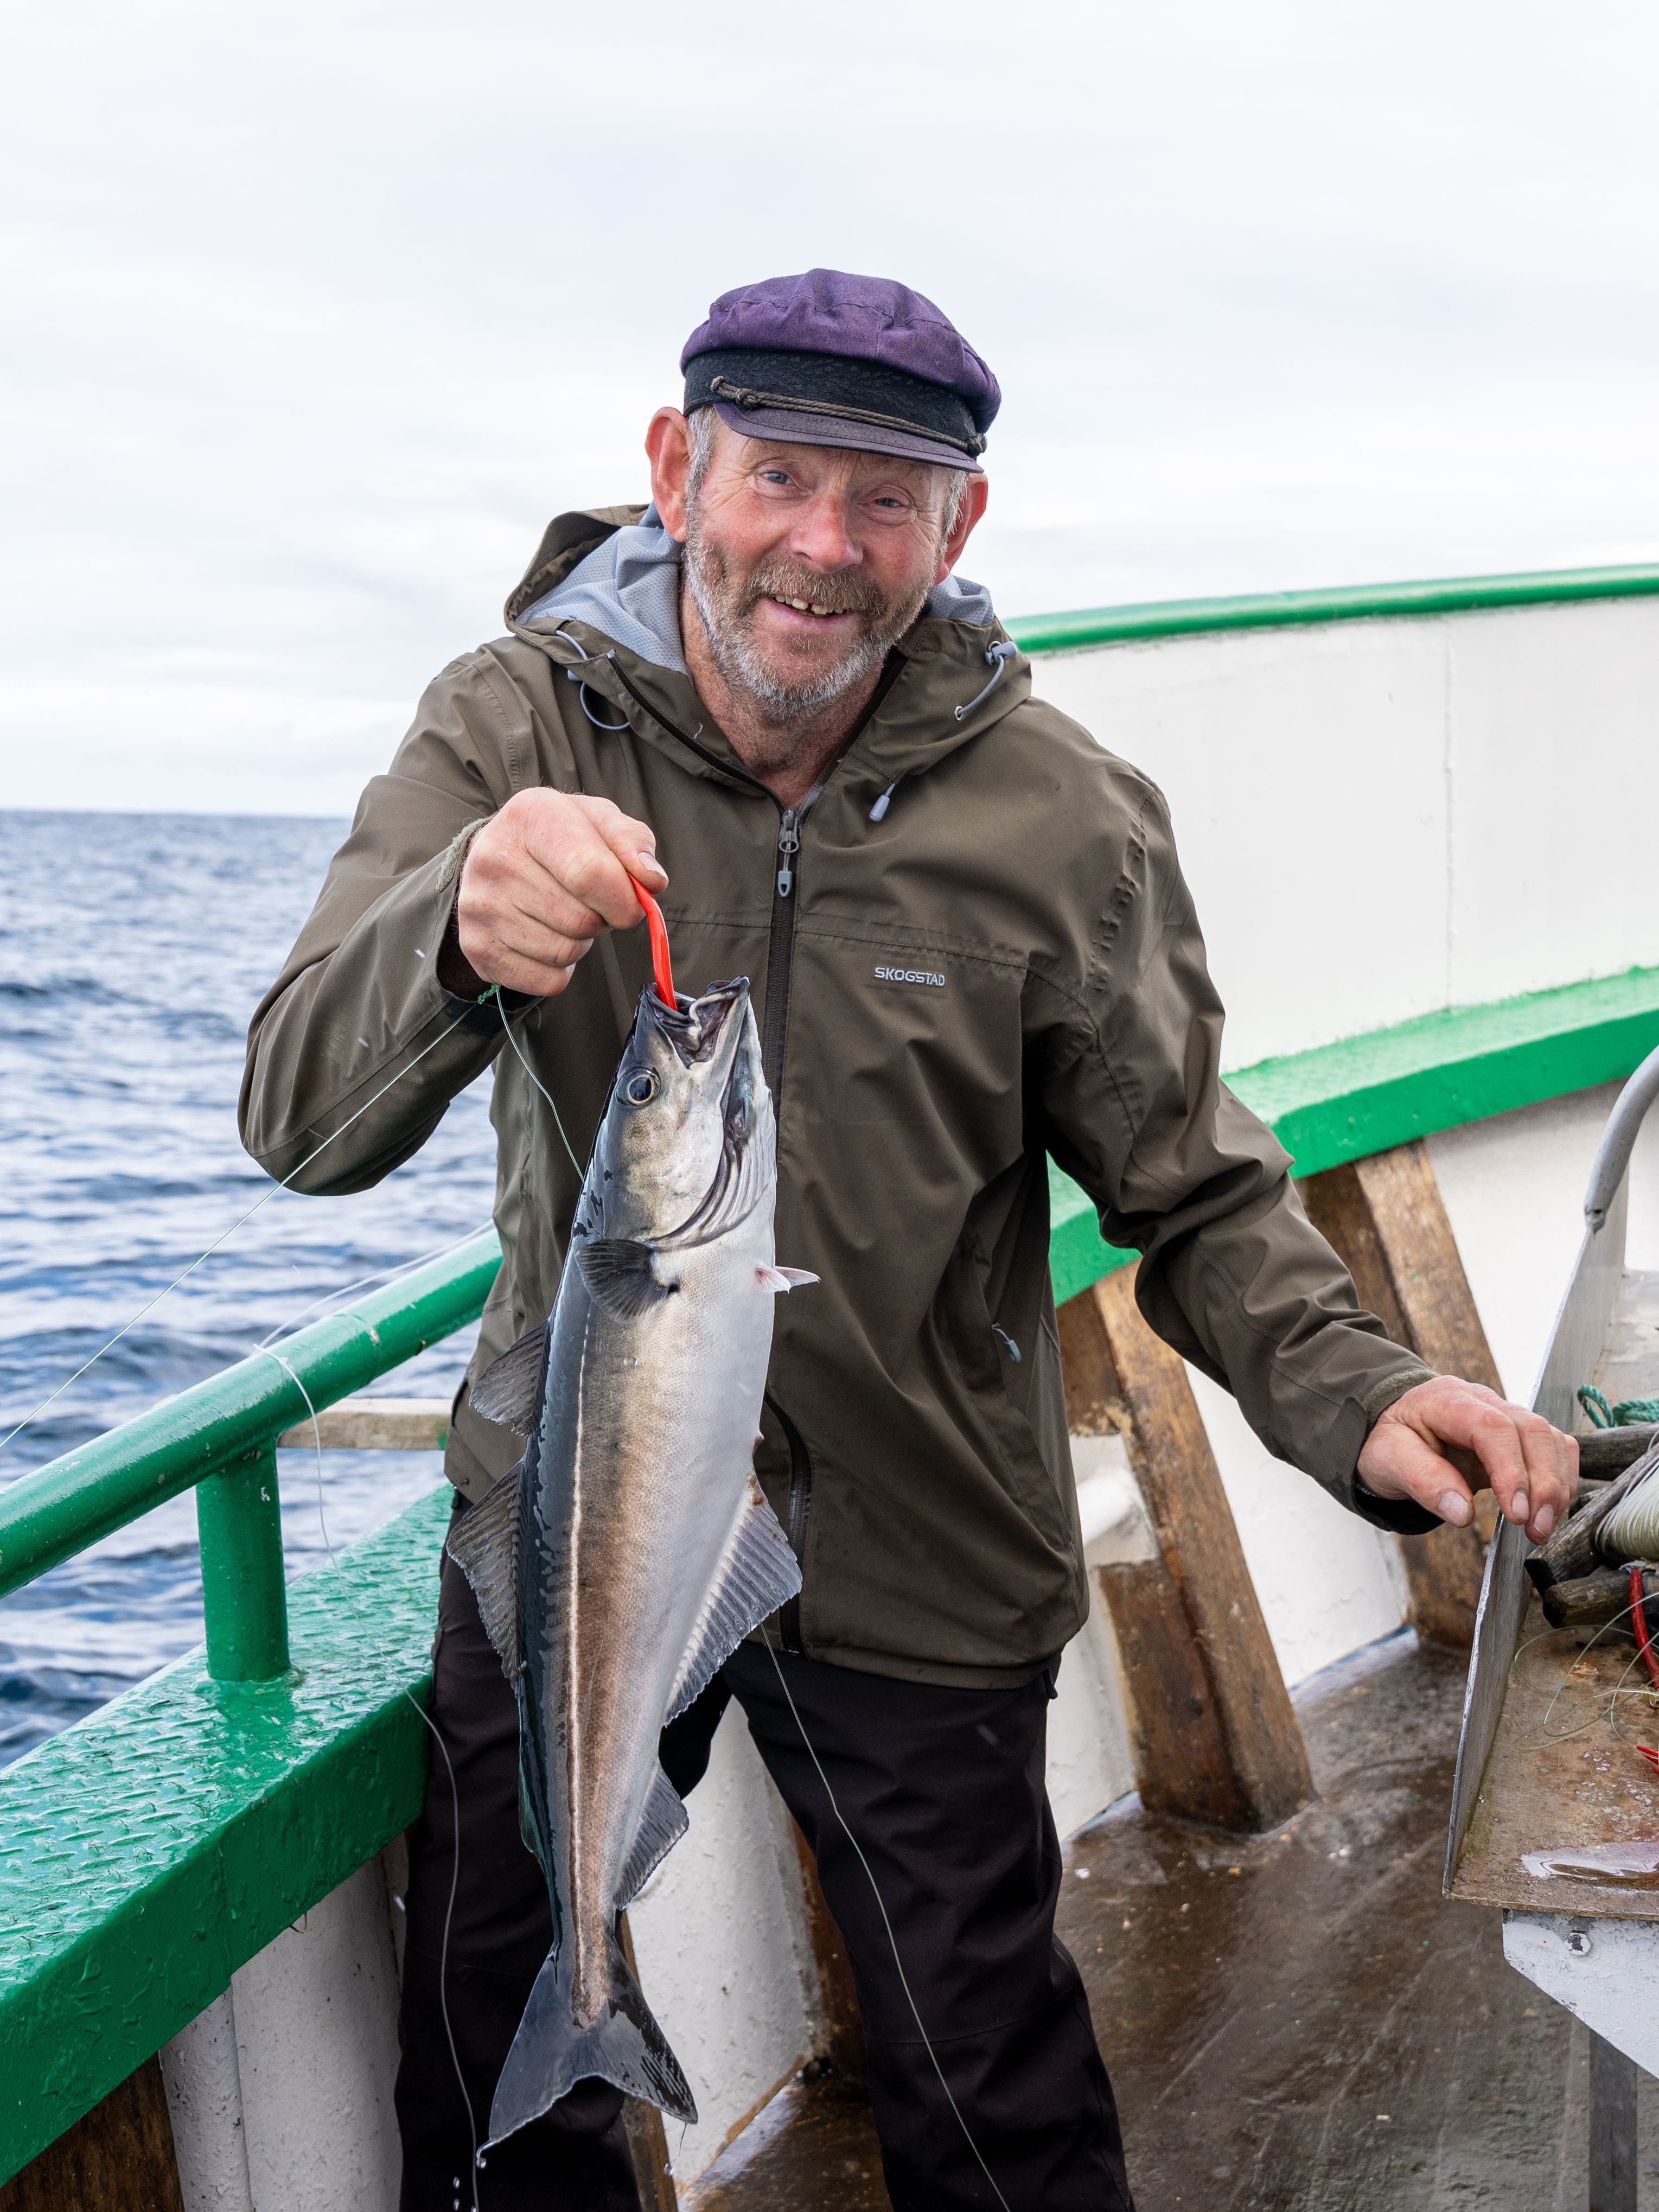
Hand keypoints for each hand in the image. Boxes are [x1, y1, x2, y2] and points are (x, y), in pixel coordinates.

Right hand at [446, 792, 667, 997]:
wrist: (498, 855)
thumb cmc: (561, 838)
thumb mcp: (599, 821)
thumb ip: (632, 842)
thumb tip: (652, 880)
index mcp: (530, 817)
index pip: (590, 874)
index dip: (624, 899)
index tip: (631, 902)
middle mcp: (494, 859)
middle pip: (581, 920)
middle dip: (601, 919)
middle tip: (588, 903)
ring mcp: (480, 906)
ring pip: (565, 954)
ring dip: (580, 943)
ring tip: (563, 915)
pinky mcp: (478, 949)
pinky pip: (548, 982)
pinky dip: (560, 969)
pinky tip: (545, 936)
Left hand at [1356, 1376, 1577, 1544]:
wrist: (1390, 1425)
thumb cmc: (1388, 1441)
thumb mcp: (1386, 1460)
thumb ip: (1422, 1481)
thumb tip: (1461, 1512)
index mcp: (1446, 1401)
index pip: (1492, 1428)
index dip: (1511, 1470)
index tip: (1516, 1512)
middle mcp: (1482, 1401)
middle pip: (1531, 1430)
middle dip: (1543, 1483)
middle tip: (1536, 1529)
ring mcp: (1505, 1414)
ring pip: (1551, 1438)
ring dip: (1556, 1485)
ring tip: (1542, 1527)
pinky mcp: (1518, 1435)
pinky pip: (1554, 1448)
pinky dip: (1560, 1479)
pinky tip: (1549, 1509)